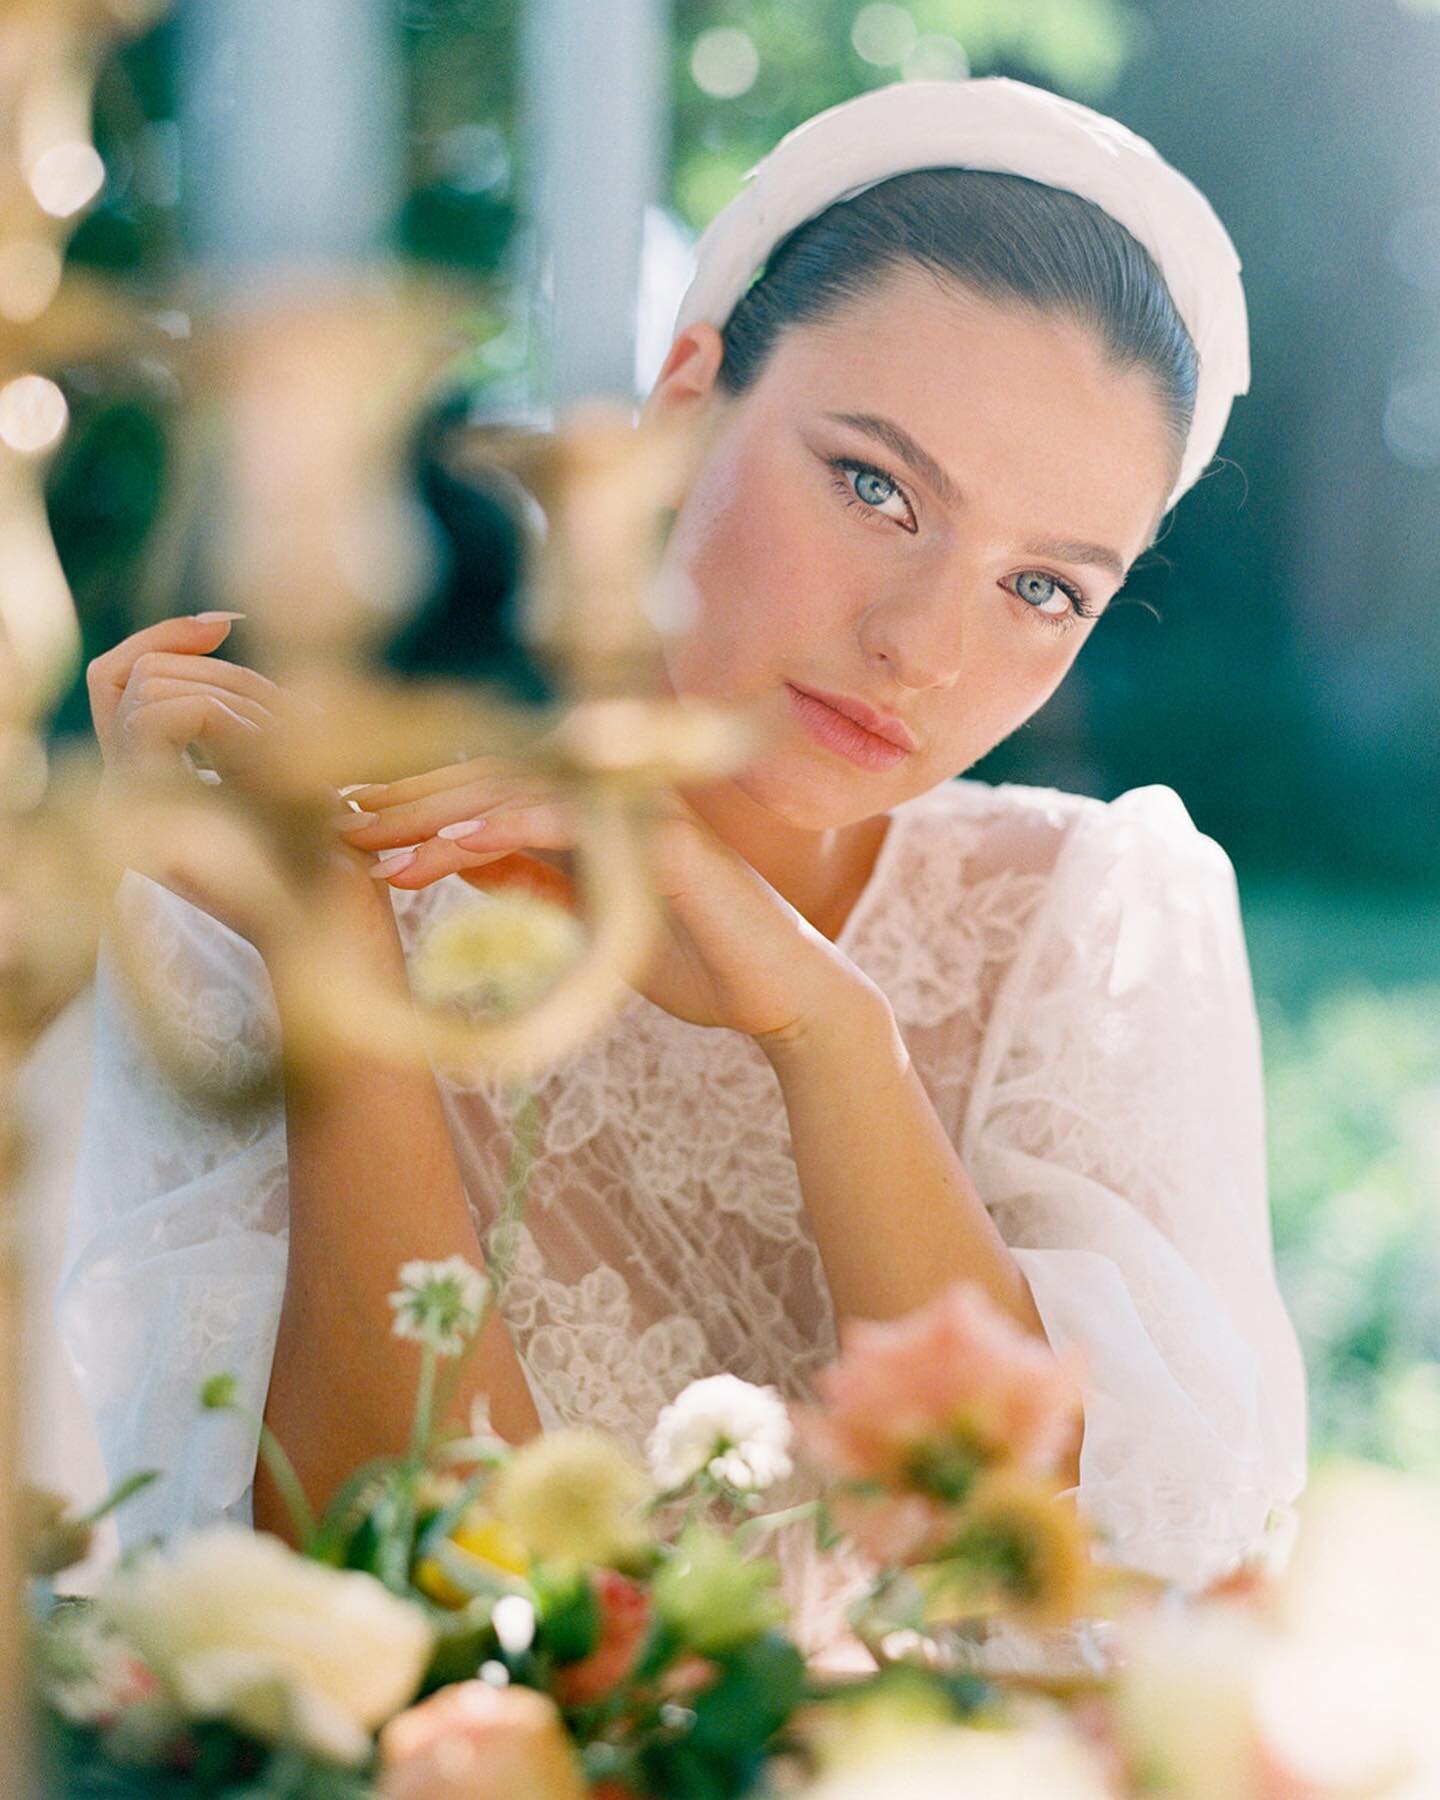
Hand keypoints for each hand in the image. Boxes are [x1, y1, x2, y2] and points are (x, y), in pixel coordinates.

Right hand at [85, 613, 382, 953]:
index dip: (164, 636)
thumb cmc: (323, 853)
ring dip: (234, 697)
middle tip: (291, 713)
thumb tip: (221, 623)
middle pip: (142, 674)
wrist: (334, 930)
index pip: (115, 676)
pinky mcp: (149, 808)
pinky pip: (166, 716)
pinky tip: (274, 748)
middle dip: (223, 673)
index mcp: (151, 782)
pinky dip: (228, 716)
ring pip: (153, 688)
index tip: (229, 623)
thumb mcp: (283, 763)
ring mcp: (129, 802)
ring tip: (290, 742)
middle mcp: (127, 793)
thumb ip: (243, 707)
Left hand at [337, 759, 879, 1042]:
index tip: (350, 828)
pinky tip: (446, 845)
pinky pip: (568, 818)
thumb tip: (464, 859)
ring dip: (435, 811)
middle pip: (492, 773)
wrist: (781, 999)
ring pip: (518, 785)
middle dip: (407, 797)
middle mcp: (615, 795)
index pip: (493, 787)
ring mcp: (641, 807)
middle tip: (331, 822)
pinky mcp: (663, 836)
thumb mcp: (593, 925)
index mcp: (596, 811)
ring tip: (367, 840)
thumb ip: (537, 883)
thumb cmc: (698, 962)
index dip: (419, 803)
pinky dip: (501, 825)